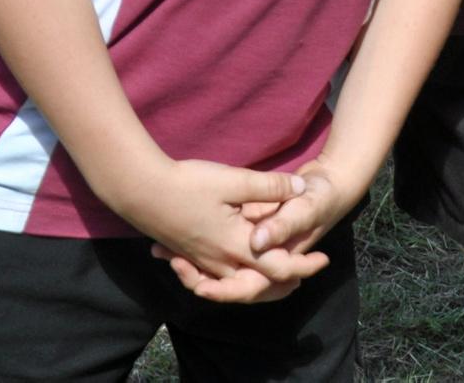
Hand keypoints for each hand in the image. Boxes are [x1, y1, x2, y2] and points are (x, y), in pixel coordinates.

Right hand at [153, 161, 346, 303]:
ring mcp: (202, 260)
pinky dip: (230, 276)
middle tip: (302, 277)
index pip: (278, 266)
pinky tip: (235, 261)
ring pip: (236, 283)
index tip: (324, 259)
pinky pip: (215, 275)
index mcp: (237, 246)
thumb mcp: (233, 180)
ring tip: (272, 270)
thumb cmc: (187, 184)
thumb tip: (301, 189)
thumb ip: (269, 186)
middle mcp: (220, 261)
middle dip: (282, 283)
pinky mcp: (189, 254)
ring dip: (258, 281)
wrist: (139, 190)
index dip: (304, 266)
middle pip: (259, 284)